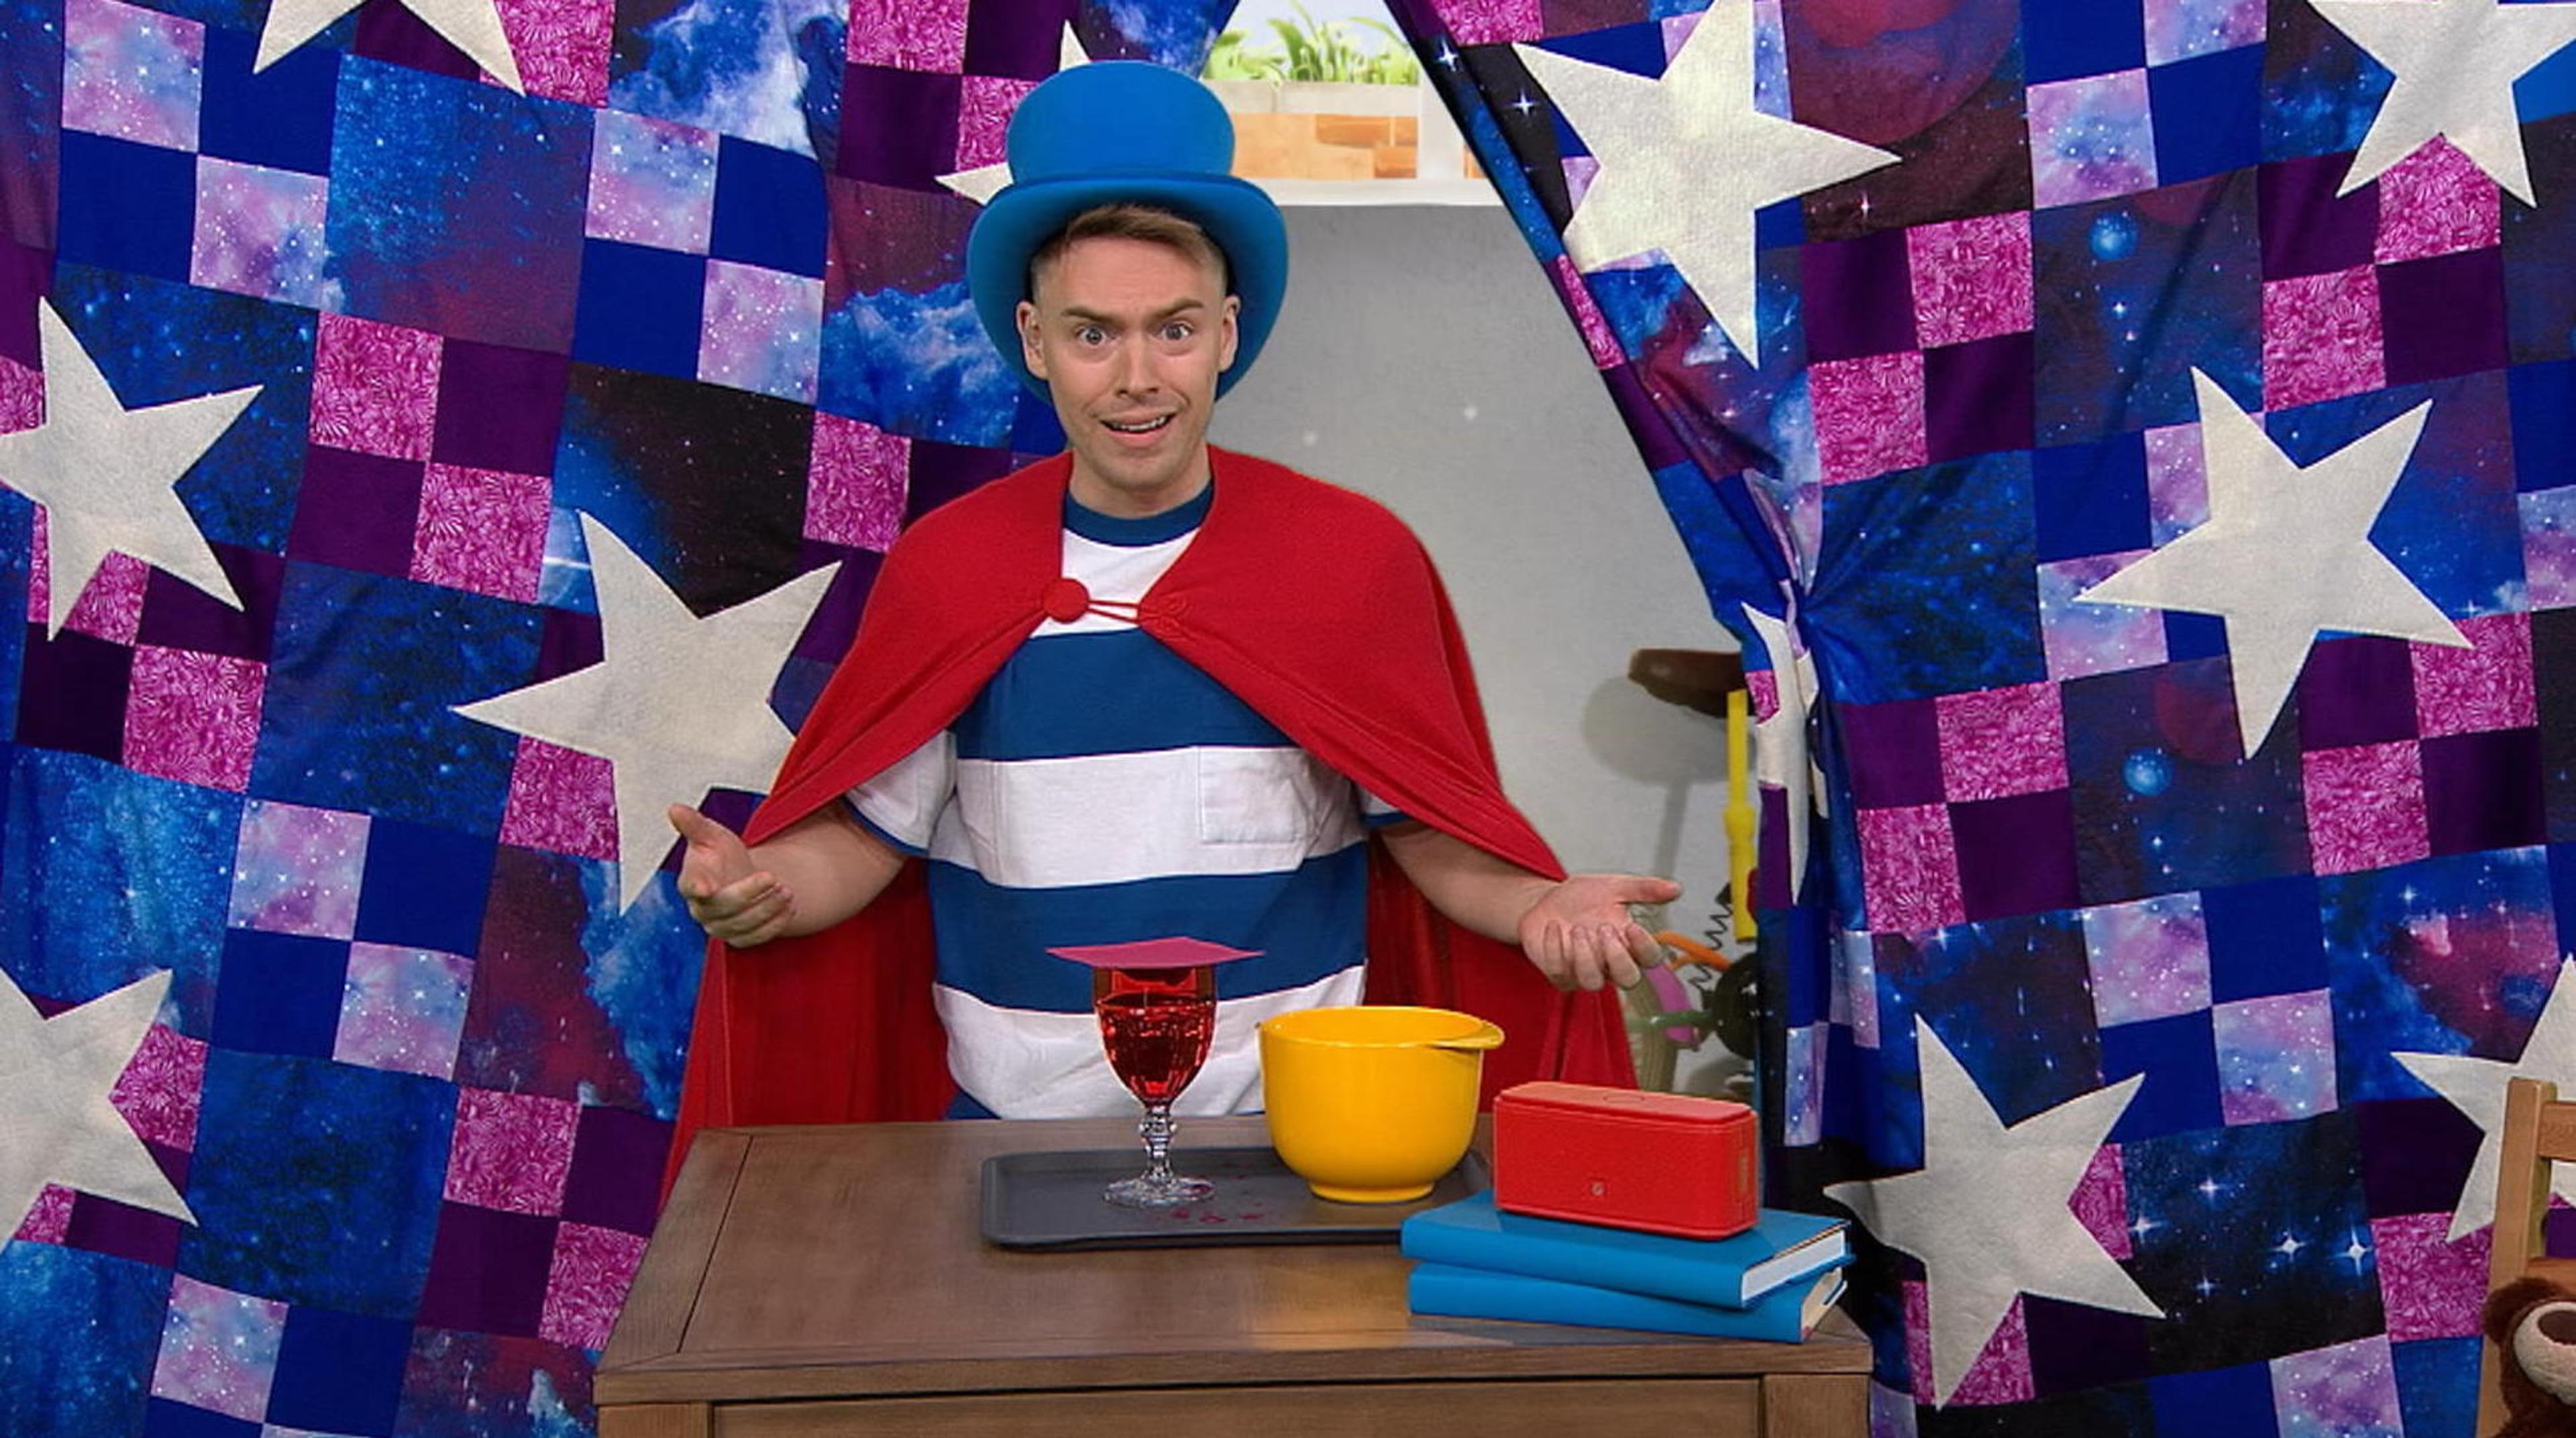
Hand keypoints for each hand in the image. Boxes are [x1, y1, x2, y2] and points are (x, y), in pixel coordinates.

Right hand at [669, 804, 795, 946]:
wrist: (738, 876)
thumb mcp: (710, 835)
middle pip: (723, 907)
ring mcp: (720, 926)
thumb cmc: (720, 855)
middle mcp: (701, 909)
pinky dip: (774, 924)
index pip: (690, 887)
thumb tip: (674, 808)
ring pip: (742, 924)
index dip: (697, 886)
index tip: (707, 886)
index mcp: (691, 882)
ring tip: (788, 891)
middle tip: (772, 878)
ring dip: (767, 909)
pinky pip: (756, 937)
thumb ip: (694, 824)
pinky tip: (789, 908)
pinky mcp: (739, 937)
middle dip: (749, 893)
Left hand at [1516, 873, 1682, 991]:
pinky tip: (1553, 927)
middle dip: (1617, 957)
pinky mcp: (1559, 975)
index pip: (1649, 959)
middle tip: (1604, 929)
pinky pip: (1560, 973)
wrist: (1545, 900)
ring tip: (1576, 929)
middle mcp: (1609, 963)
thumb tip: (1675, 888)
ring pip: (1593, 982)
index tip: (1632, 927)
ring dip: (1585, 956)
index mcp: (1628, 943)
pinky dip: (1555, 949)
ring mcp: (1584, 972)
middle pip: (1628, 980)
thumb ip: (1644, 889)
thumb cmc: (1582, 899)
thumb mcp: (1614, 887)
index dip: (1645, 947)